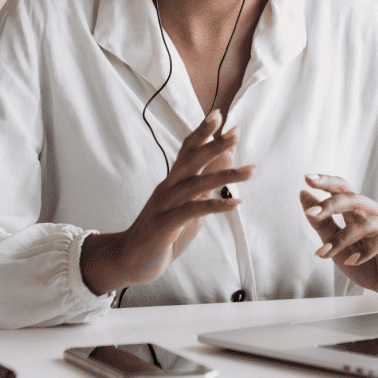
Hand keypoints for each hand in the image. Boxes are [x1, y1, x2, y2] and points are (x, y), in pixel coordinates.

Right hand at [81, 110, 253, 294]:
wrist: (128, 261)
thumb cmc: (161, 233)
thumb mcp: (187, 207)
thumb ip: (204, 186)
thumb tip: (226, 163)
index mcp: (172, 182)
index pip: (187, 151)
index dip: (203, 133)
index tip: (221, 116)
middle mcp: (167, 189)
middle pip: (190, 160)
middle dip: (213, 145)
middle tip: (236, 132)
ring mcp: (164, 206)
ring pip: (195, 185)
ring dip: (224, 176)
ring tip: (250, 171)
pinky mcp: (163, 226)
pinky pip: (191, 211)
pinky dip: (214, 205)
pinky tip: (235, 202)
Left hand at [300, 174, 377, 299]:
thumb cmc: (369, 266)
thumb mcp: (338, 248)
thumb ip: (322, 224)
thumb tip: (303, 194)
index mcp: (360, 211)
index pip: (344, 188)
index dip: (327, 181)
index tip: (307, 178)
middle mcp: (377, 213)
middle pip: (354, 199)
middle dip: (331, 204)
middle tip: (312, 213)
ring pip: (366, 223)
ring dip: (342, 239)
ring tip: (326, 253)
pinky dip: (366, 251)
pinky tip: (352, 261)